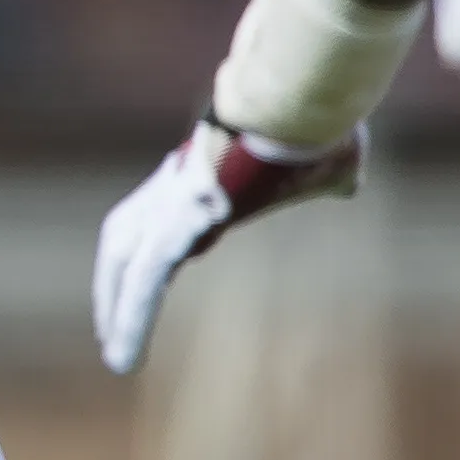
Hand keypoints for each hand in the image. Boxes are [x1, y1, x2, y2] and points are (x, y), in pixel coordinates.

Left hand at [91, 120, 358, 372]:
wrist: (304, 102)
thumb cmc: (320, 128)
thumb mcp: (328, 162)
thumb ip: (331, 178)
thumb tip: (349, 185)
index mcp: (202, 173)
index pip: (160, 218)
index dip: (148, 250)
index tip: (144, 281)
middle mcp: (173, 186)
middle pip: (124, 239)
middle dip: (115, 281)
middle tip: (110, 323)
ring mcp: (167, 201)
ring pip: (126, 266)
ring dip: (117, 310)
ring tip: (117, 356)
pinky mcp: (173, 221)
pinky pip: (142, 280)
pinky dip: (129, 317)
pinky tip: (122, 356)